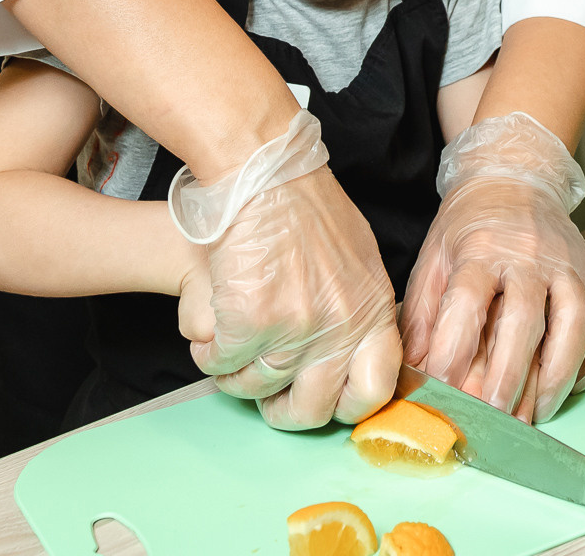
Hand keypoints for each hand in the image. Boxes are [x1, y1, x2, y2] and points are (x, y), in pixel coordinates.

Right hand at [193, 165, 401, 428]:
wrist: (265, 174)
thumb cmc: (307, 207)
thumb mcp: (359, 262)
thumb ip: (359, 311)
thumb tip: (355, 353)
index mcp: (371, 313)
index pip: (375, 391)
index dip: (345, 406)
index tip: (323, 400)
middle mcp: (338, 329)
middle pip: (311, 410)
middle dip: (281, 409)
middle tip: (266, 392)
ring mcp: (293, 330)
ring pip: (255, 387)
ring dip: (236, 373)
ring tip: (232, 342)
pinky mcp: (248, 323)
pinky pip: (220, 363)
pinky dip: (209, 351)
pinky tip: (214, 326)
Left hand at [401, 113, 584, 423]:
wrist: (514, 182)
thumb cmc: (469, 230)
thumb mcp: (432, 261)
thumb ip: (421, 318)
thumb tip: (412, 377)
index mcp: (480, 250)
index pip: (467, 303)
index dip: (454, 351)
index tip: (443, 391)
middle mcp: (529, 256)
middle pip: (525, 319)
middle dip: (508, 376)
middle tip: (494, 417)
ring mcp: (569, 267)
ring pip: (576, 324)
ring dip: (558, 376)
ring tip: (536, 412)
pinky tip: (574, 383)